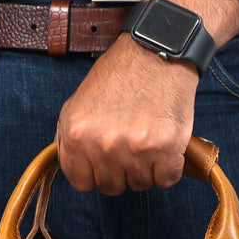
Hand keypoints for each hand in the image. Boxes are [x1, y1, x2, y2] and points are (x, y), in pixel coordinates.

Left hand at [58, 36, 198, 193]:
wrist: (156, 51)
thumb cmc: (118, 76)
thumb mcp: (78, 102)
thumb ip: (69, 139)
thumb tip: (74, 169)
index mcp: (77, 135)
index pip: (81, 183)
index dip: (93, 173)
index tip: (103, 161)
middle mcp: (104, 145)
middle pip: (111, 187)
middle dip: (120, 171)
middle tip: (128, 144)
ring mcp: (136, 149)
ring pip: (139, 185)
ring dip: (145, 168)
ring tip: (146, 138)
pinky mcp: (167, 149)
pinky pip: (166, 180)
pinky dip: (168, 168)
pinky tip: (164, 146)